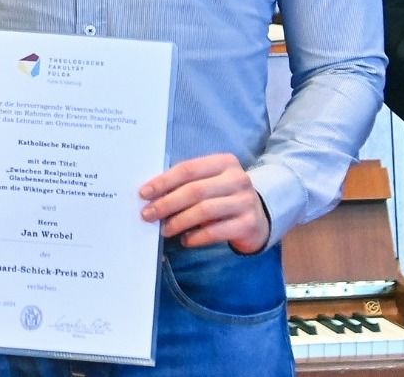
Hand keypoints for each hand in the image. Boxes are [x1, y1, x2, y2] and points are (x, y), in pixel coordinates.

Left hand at [138, 153, 270, 253]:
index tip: (144, 193)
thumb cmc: (224, 196)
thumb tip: (152, 195)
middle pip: (194, 190)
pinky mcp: (248, 224)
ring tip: (164, 229)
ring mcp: (245, 201)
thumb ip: (187, 183)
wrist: (259, 217)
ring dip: (178, 221)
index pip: (188, 169)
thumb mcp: (210, 182)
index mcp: (224, 162)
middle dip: (167, 203)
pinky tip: (185, 240)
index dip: (164, 181)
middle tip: (148, 214)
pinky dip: (195, 237)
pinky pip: (215, 232)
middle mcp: (237, 179)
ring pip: (203, 211)